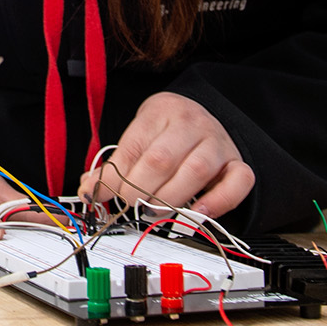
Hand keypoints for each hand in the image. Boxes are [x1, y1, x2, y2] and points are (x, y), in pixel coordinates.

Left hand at [78, 92, 253, 219]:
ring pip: (195, 172)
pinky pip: (237, 183)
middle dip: (139, 190)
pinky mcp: (237, 163)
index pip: (134, 147)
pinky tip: (197, 213)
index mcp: (161, 112)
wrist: (206, 116)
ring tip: (153, 210)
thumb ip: (116, 164)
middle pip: (161, 159)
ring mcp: (218, 143)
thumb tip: (89, 190)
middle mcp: (192, 124)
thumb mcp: (139, 137)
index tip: (100, 195)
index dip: (114, 177)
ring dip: (169, 198)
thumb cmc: (168, 132)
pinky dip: (217, 202)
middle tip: (130, 204)